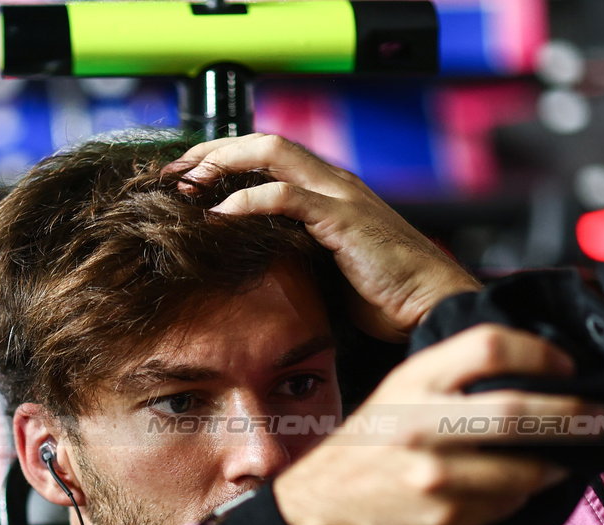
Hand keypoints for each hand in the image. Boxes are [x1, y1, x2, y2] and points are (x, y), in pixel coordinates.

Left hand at [165, 133, 479, 340]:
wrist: (429, 303)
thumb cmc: (383, 293)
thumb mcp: (327, 265)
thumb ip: (295, 250)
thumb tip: (251, 260)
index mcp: (327, 190)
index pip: (266, 154)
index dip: (223, 158)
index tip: (186, 177)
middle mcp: (332, 182)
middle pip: (261, 142)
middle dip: (212, 151)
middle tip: (173, 171)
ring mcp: (338, 196)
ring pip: (270, 154)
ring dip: (222, 164)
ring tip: (187, 184)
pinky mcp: (342, 219)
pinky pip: (287, 196)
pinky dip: (248, 200)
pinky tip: (220, 214)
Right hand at [273, 324, 594, 524]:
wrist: (327, 501)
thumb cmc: (374, 441)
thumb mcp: (403, 389)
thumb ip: (458, 377)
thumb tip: (539, 374)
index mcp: (414, 380)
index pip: (489, 348)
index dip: (539, 354)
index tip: (566, 367)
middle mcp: (421, 424)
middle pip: (515, 410)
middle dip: (570, 415)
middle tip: (594, 417)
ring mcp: (432, 474)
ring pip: (522, 469)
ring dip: (550, 466)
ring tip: (554, 460)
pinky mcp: (443, 515)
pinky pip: (504, 505)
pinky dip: (516, 497)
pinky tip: (504, 488)